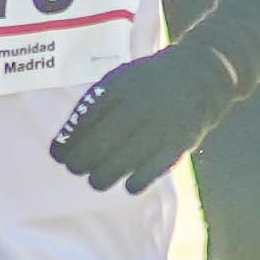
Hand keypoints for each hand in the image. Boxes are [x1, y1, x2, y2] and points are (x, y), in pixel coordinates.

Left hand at [48, 41, 240, 193]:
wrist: (202, 73)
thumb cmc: (151, 81)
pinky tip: (129, 186)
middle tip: (74, 168)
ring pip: (123, 160)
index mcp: (120, 86)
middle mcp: (138, 104)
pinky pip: (153, 169)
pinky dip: (138, 181)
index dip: (68, 141)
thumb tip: (68, 138)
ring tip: (97, 181)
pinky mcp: (180, 140)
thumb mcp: (122, 79)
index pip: (85, 119)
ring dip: (103, 176)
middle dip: (81, 161)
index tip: (57, 154)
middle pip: (100, 142)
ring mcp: (160, 123)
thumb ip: (97, 103)